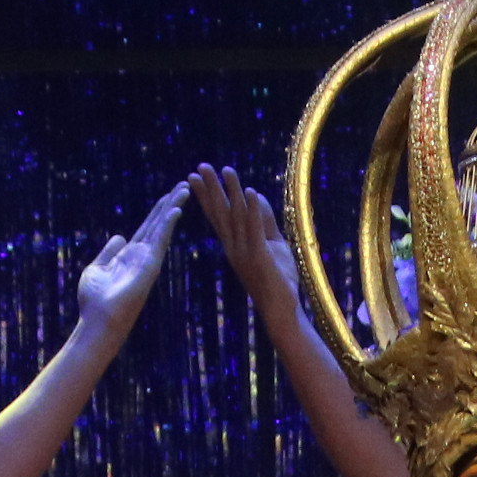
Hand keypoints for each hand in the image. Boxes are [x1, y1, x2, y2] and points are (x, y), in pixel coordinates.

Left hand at [75, 184, 190, 331]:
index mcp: (131, 255)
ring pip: (163, 227)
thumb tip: (119, 236)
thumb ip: (110, 252)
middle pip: (159, 223)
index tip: (169, 194)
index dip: (158, 210)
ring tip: (184, 188)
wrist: (98, 321)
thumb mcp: (98, 268)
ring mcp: (148, 260)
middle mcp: (142, 256)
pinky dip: (167, 224)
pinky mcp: (149, 265)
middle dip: (171, 203)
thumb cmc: (95, 301)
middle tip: (184, 185)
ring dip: (173, 207)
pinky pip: (160, 240)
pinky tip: (175, 209)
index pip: (148, 227)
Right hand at [190, 163, 303, 307]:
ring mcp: (244, 251)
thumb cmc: (277, 279)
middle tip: (200, 167)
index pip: (217, 216)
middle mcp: (234, 247)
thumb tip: (255, 194)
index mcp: (233, 245)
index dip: (207, 196)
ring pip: (236, 215)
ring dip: (232, 191)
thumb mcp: (271, 244)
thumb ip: (264, 220)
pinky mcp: (259, 256)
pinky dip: (253, 209)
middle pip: (220, 212)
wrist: (280, 310)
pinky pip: (255, 228)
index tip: (195, 177)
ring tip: (226, 169)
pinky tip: (250, 191)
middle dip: (211, 188)